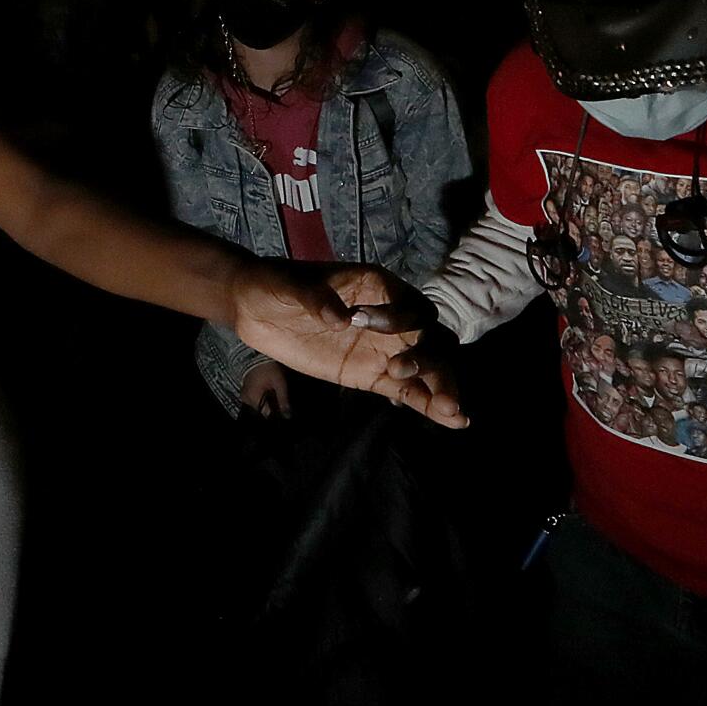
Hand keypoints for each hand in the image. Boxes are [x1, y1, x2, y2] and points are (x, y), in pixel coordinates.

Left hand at [230, 260, 466, 429]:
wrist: (254, 307)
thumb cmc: (276, 284)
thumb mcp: (290, 285)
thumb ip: (315, 298)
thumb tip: (340, 318)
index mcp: (379, 288)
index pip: (411, 304)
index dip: (400, 317)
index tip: (362, 323)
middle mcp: (391, 319)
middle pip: (431, 339)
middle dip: (432, 358)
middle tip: (404, 372)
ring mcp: (383, 349)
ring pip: (426, 368)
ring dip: (442, 386)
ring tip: (452, 411)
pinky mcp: (371, 376)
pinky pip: (405, 390)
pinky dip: (427, 403)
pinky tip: (452, 421)